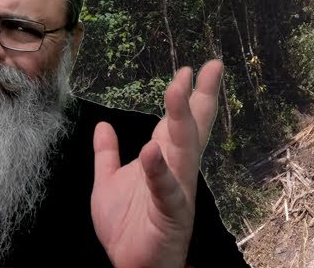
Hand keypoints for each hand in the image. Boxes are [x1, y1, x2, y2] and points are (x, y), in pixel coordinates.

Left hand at [91, 60, 224, 267]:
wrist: (133, 267)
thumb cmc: (126, 230)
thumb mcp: (107, 184)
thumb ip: (107, 155)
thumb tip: (102, 125)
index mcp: (164, 160)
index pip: (178, 120)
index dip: (185, 94)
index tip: (190, 68)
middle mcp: (177, 169)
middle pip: (193, 126)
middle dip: (201, 96)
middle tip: (211, 66)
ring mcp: (177, 188)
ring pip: (183, 148)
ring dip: (181, 118)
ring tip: (176, 90)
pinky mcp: (170, 212)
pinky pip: (165, 188)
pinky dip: (159, 170)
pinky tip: (152, 150)